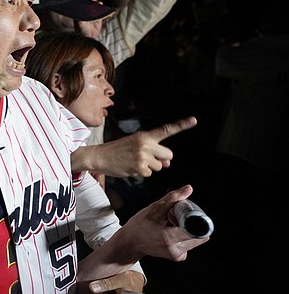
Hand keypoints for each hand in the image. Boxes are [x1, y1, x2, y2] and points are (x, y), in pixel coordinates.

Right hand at [75, 116, 197, 177]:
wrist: (99, 156)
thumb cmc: (117, 150)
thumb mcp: (135, 145)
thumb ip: (153, 151)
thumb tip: (167, 163)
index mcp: (144, 136)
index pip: (166, 130)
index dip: (181, 125)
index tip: (194, 120)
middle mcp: (146, 145)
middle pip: (168, 155)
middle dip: (161, 159)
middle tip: (146, 158)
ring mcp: (143, 157)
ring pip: (159, 167)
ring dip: (150, 167)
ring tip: (134, 162)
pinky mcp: (139, 168)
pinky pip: (149, 174)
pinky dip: (141, 173)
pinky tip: (130, 167)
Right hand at [122, 185, 208, 261]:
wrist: (130, 242)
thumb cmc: (139, 226)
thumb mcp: (154, 209)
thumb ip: (173, 198)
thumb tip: (188, 189)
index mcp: (169, 238)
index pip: (197, 230)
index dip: (194, 218)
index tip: (183, 212)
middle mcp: (176, 250)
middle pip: (198, 233)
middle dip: (190, 222)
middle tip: (173, 217)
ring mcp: (177, 255)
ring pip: (195, 237)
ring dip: (187, 228)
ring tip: (170, 224)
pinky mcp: (178, 257)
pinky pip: (190, 242)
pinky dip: (183, 234)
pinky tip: (170, 231)